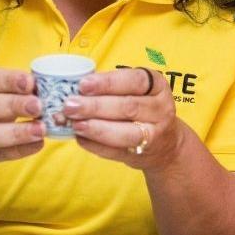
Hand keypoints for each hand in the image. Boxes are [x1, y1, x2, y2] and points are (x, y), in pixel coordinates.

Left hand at [62, 67, 184, 169]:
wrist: (165, 143)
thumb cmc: (141, 108)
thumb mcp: (136, 90)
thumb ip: (110, 87)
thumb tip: (73, 89)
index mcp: (158, 86)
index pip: (135, 81)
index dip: (108, 82)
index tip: (83, 85)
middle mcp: (161, 109)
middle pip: (128, 107)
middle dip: (95, 106)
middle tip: (70, 105)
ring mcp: (154, 134)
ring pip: (126, 133)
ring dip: (97, 128)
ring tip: (75, 124)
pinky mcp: (142, 153)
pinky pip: (116, 151)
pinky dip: (95, 145)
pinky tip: (80, 138)